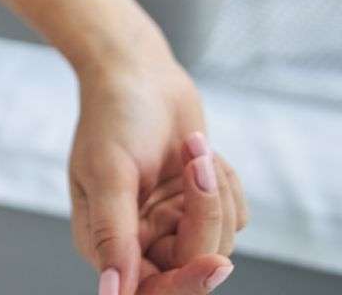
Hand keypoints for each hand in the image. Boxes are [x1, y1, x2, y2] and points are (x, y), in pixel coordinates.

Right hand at [70, 51, 244, 293]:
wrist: (139, 70)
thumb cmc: (114, 114)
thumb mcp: (109, 173)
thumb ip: (113, 235)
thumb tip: (113, 293)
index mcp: (106, 241)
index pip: (151, 290)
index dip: (186, 284)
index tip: (215, 265)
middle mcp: (139, 239)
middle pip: (193, 266)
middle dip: (203, 215)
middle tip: (198, 167)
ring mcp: (170, 223)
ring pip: (220, 240)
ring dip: (214, 190)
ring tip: (192, 146)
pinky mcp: (197, 205)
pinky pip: (236, 216)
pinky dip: (225, 182)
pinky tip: (199, 150)